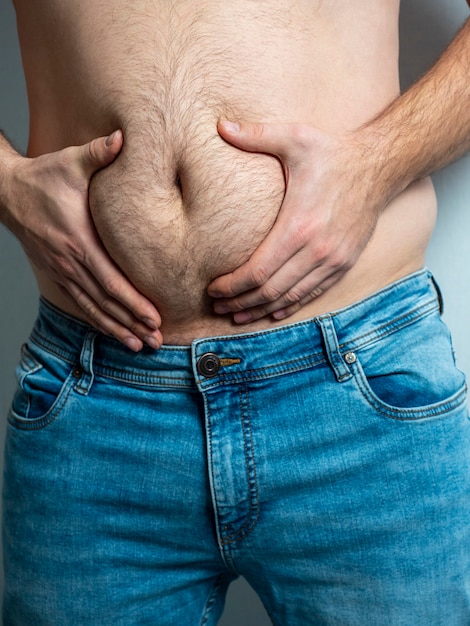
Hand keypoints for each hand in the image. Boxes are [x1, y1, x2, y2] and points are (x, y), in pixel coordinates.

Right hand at [6, 131, 161, 350]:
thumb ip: (98, 153)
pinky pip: (81, 303)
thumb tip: (121, 137)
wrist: (9, 193)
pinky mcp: (58, 274)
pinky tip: (112, 331)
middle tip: (156, 341)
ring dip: (116, 328)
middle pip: (106, 302)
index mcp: (80, 241)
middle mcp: (71, 263)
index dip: (133, 303)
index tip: (153, 318)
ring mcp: (63, 271)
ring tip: (138, 346)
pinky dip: (98, 320)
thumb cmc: (45, 177)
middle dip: (132, 323)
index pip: (111, 281)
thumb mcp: (71, 162)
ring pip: (93, 308)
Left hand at [208, 120, 382, 322]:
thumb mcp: (294, 137)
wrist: (379, 166)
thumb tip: (219, 124)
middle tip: (217, 305)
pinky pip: (312, 294)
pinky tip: (272, 311)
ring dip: (261, 309)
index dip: (232, 286)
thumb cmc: (333, 153)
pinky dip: (289, 306)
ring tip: (237, 313)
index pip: (258, 271)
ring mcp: (333, 260)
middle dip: (240, 301)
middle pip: (270, 291)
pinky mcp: (344, 263)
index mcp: (298, 225)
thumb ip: (255, 135)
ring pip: (290, 298)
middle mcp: (316, 250)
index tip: (212, 289)